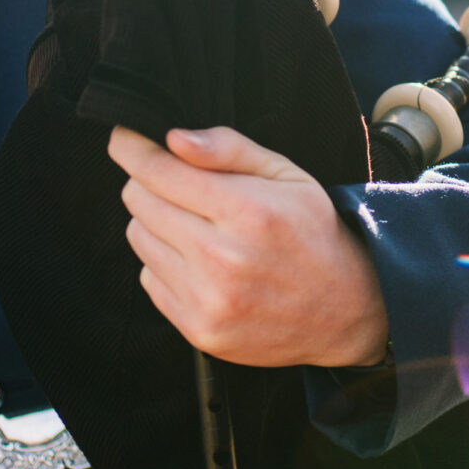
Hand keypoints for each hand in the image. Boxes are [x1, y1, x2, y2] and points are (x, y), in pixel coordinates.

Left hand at [110, 124, 389, 369]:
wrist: (343, 310)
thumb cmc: (313, 233)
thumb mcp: (287, 175)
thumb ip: (229, 150)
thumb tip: (173, 139)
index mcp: (248, 211)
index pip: (159, 171)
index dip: (133, 149)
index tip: (124, 140)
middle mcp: (223, 258)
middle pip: (140, 202)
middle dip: (149, 184)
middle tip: (176, 184)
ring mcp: (207, 299)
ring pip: (139, 239)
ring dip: (156, 224)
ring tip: (196, 226)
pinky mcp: (198, 330)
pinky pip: (148, 279)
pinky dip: (164, 264)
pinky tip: (200, 262)